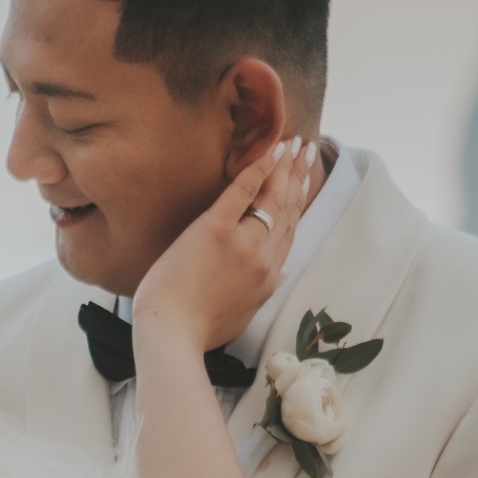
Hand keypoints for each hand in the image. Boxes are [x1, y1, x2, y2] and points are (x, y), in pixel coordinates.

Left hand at [133, 136, 311, 351]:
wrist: (171, 333)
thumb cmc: (197, 330)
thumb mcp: (242, 316)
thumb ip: (260, 293)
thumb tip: (278, 278)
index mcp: (269, 278)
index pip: (289, 232)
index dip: (298, 203)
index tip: (303, 182)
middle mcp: (264, 258)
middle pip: (287, 210)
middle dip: (298, 177)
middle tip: (306, 151)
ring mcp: (242, 242)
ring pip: (273, 198)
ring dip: (286, 167)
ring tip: (295, 144)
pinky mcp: (215, 228)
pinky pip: (243, 191)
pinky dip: (259, 167)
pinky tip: (271, 149)